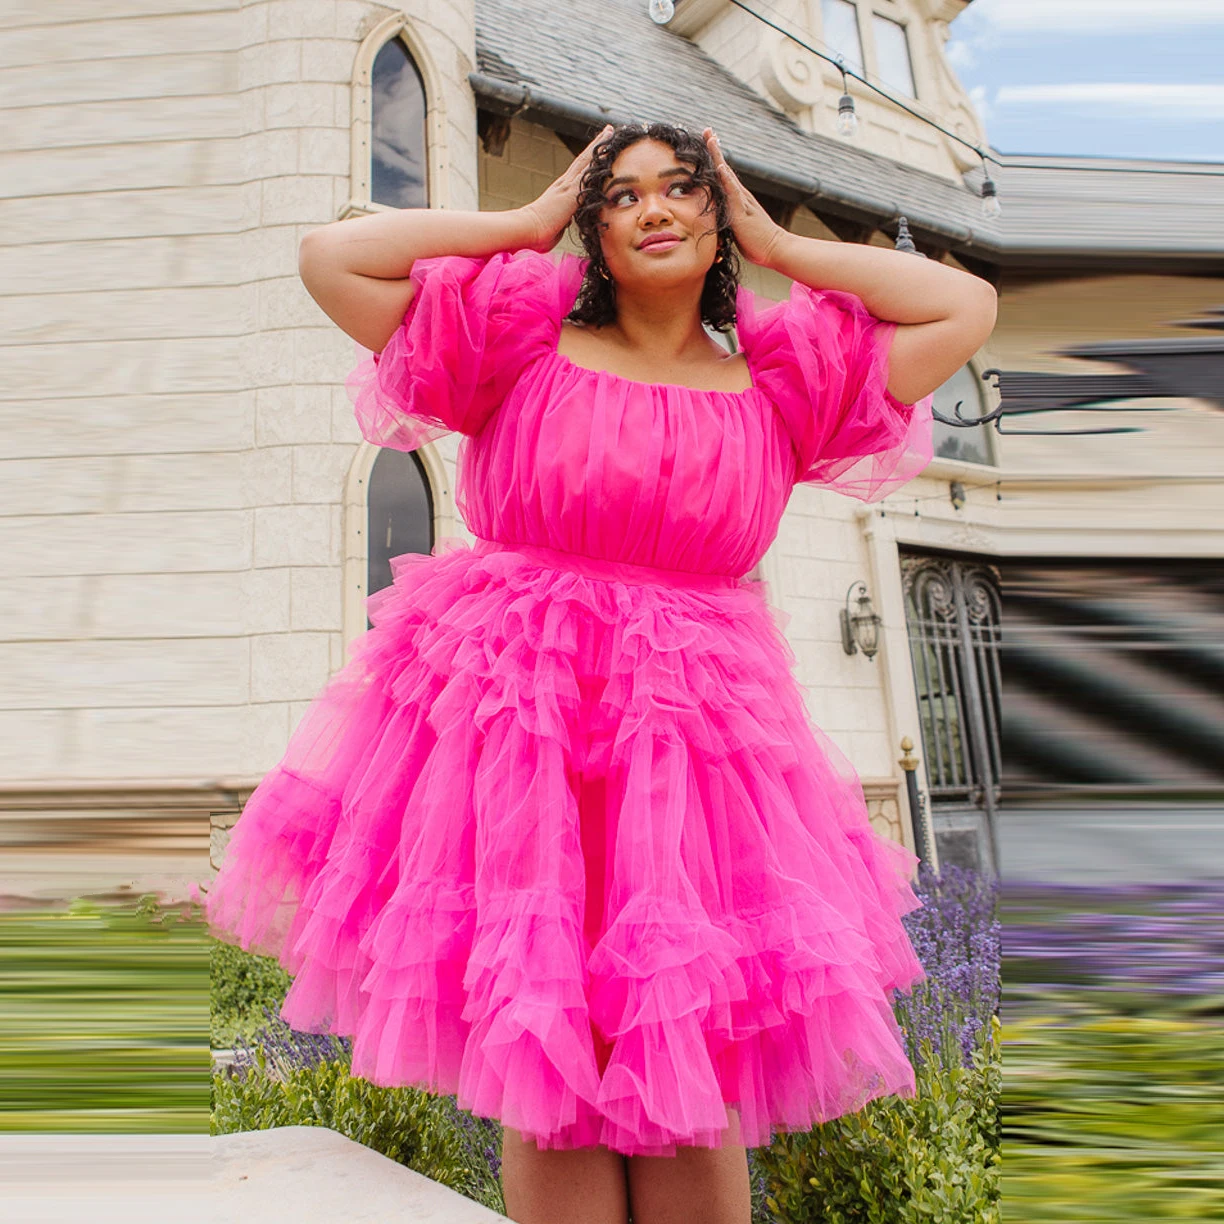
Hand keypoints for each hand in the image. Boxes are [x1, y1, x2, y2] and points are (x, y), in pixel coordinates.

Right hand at [518, 124, 612, 251]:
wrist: (527, 229)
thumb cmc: (537, 234)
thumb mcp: (555, 226)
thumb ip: (563, 221)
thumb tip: (566, 222)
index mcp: (560, 192)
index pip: (577, 173)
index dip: (588, 161)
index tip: (597, 150)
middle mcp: (564, 184)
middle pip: (583, 159)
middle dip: (596, 145)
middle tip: (608, 131)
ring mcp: (567, 185)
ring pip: (586, 159)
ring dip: (598, 145)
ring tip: (609, 131)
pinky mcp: (571, 190)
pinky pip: (588, 170)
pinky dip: (597, 159)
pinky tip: (607, 148)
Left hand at [703, 128, 786, 267]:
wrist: (775, 249)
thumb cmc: (756, 243)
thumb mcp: (736, 230)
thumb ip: (727, 222)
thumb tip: (716, 222)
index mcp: (737, 200)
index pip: (723, 177)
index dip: (715, 161)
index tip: (709, 143)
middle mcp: (740, 196)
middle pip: (724, 169)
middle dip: (715, 150)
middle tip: (707, 131)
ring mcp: (741, 202)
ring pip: (727, 175)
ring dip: (718, 157)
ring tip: (711, 139)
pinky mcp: (742, 213)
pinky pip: (733, 193)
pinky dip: (726, 179)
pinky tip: (720, 167)